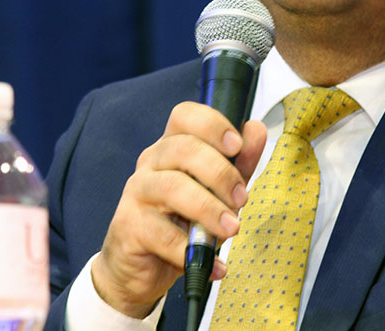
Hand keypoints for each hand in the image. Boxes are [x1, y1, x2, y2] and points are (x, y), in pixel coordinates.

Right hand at [90, 101, 266, 317]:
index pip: (184, 116)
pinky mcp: (129, 226)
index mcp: (172, 146)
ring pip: (172, 187)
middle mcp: (151, 162)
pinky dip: (191, 250)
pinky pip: (161, 233)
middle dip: (220, 173)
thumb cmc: (182, 222)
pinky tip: (212, 264)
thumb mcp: (217, 192)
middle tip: (241, 199)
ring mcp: (137, 192)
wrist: (144, 268)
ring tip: (231, 229)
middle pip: (183, 149)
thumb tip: (256, 131)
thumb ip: (238, 163)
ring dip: (209, 209)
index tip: (237, 145)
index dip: (212, 124)